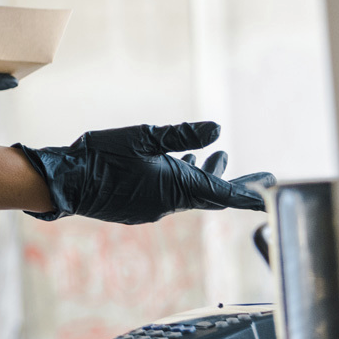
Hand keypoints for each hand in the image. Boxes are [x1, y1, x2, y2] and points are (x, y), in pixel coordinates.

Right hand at [13, 121, 275, 223]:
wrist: (64, 183)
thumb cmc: (101, 157)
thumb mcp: (143, 137)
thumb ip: (181, 135)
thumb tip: (218, 130)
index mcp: (177, 187)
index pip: (225, 192)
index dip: (252, 191)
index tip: (273, 190)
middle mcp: (168, 203)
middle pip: (210, 193)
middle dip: (233, 181)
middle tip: (259, 176)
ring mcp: (151, 208)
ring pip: (188, 192)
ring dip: (204, 174)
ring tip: (219, 157)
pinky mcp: (135, 207)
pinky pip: (167, 194)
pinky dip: (179, 179)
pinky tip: (175, 164)